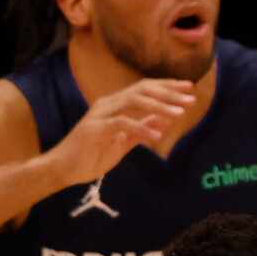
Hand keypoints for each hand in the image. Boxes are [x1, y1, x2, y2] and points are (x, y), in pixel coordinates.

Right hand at [43, 78, 199, 187]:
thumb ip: (142, 128)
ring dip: (159, 107)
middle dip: (168, 93)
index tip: (188, 89)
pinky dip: (141, 128)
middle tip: (190, 99)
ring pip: (133, 101)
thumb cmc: (92, 154)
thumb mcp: (125, 141)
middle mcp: (108, 104)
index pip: (145, 89)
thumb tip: (164, 119)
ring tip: (180, 114)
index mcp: (116, 104)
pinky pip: (122, 124)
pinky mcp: (95, 129)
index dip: (167, 87)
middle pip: (142, 90)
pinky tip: (157, 137)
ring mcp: (100, 114)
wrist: (65, 168)